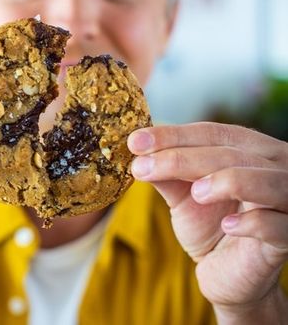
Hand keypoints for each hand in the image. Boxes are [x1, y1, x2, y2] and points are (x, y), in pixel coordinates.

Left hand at [128, 123, 287, 315]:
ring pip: (264, 180)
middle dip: (183, 158)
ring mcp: (285, 201)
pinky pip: (278, 225)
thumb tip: (138, 152)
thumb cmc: (209, 224)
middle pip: (231, 153)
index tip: (135, 142)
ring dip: (227, 181)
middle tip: (143, 167)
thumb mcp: (182, 195)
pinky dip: (254, 222)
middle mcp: (273, 167)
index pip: (212, 133)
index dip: (173, 135)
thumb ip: (166, 174)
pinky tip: (228, 225)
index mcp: (249, 149)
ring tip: (196, 192)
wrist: (228, 274)